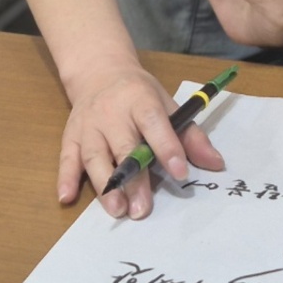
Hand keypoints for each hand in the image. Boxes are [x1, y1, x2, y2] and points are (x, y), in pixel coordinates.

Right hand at [58, 60, 224, 218]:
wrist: (99, 72)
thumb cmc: (139, 94)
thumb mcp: (168, 104)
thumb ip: (191, 136)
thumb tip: (216, 163)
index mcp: (141, 100)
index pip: (154, 124)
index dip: (167, 148)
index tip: (180, 173)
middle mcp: (112, 113)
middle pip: (123, 146)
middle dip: (133, 179)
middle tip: (142, 209)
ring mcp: (88, 125)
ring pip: (94, 156)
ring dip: (104, 184)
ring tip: (116, 210)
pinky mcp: (71, 135)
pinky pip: (66, 157)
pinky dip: (65, 178)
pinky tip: (67, 198)